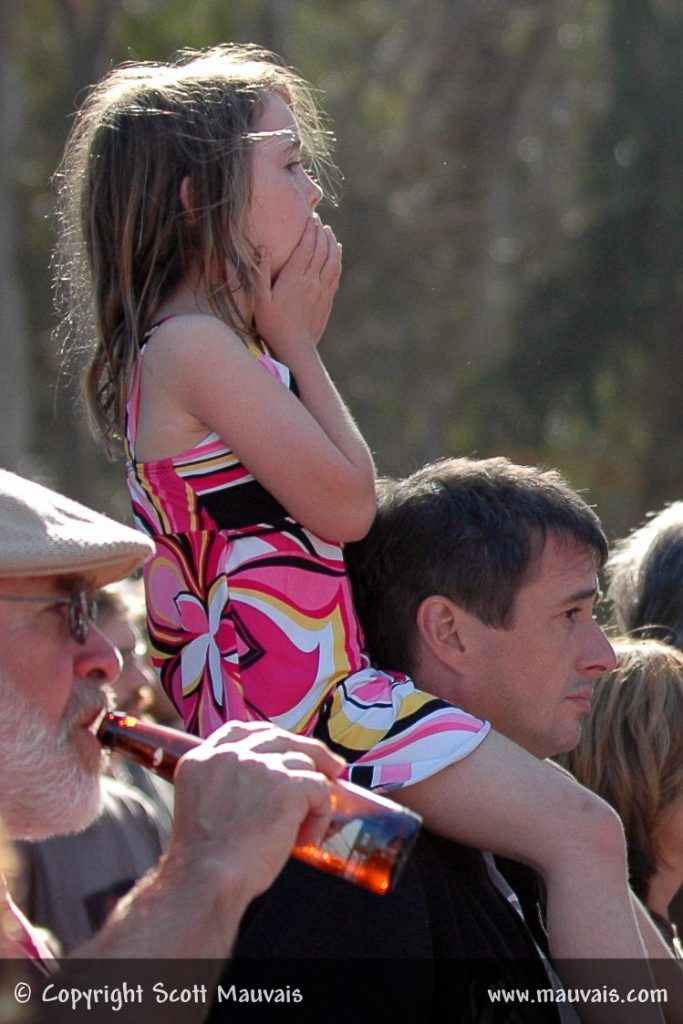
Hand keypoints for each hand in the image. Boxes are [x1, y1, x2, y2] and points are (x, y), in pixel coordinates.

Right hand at [170, 721, 345, 898]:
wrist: (209, 878)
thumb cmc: (207, 861)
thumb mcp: (202, 807)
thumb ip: (226, 785)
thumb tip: (268, 782)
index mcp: (203, 759)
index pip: (241, 731)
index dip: (269, 739)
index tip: (286, 752)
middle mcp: (230, 755)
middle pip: (280, 738)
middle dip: (308, 752)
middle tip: (330, 769)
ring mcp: (260, 765)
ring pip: (304, 763)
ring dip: (311, 795)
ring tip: (305, 827)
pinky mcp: (287, 784)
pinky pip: (320, 789)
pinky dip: (320, 815)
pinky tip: (306, 839)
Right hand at [253, 216, 341, 359]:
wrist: (296, 349)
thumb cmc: (272, 326)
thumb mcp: (260, 300)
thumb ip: (260, 273)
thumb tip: (263, 248)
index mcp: (294, 278)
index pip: (306, 247)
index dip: (309, 231)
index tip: (310, 218)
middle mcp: (311, 281)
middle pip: (320, 250)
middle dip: (320, 233)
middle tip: (318, 220)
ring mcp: (321, 291)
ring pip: (331, 260)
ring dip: (331, 243)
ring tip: (329, 232)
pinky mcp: (327, 300)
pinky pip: (335, 274)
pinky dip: (337, 259)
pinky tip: (336, 252)